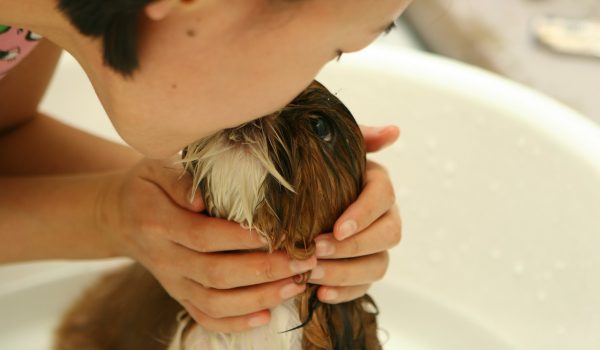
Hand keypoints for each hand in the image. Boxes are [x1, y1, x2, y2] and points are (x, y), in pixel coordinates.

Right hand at [97, 158, 316, 331]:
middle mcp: (165, 259)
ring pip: (214, 302)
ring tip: (295, 285)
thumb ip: (179, 179)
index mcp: (158, 223)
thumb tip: (202, 198)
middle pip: (216, 274)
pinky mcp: (179, 296)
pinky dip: (235, 323)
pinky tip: (266, 316)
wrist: (121, 217)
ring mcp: (172, 282)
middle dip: (263, 271)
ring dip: (258, 298)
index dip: (241, 238)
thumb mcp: (155, 168)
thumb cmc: (148, 186)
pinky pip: (204, 317)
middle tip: (302, 260)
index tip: (276, 232)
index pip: (204, 236)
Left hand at [308, 125, 401, 302]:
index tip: (337, 228)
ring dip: (347, 272)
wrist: (297, 194)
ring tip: (313, 274)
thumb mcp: (331, 148)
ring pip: (379, 265)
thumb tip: (394, 131)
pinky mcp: (364, 268)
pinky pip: (365, 286)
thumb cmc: (314, 169)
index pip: (383, 197)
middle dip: (354, 246)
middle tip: (317, 250)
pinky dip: (345, 292)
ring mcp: (376, 245)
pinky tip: (320, 294)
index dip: (364, 214)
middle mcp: (384, 215)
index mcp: (376, 184)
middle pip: (388, 235)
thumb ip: (360, 137)